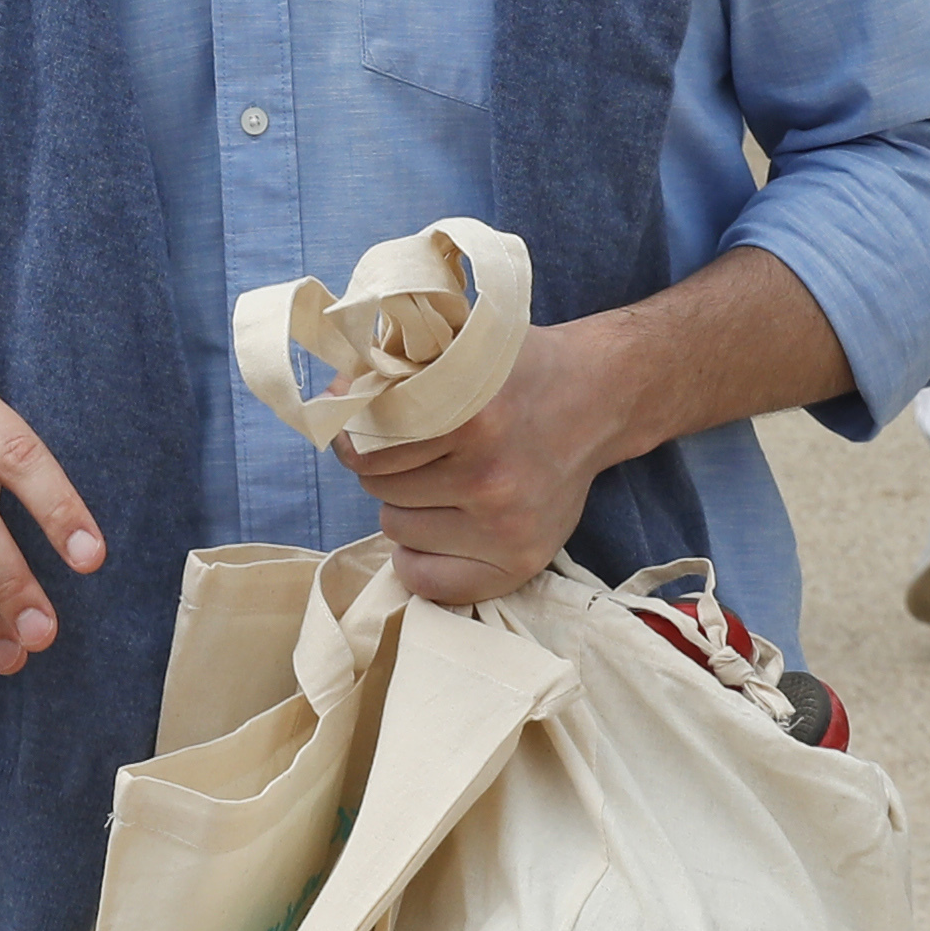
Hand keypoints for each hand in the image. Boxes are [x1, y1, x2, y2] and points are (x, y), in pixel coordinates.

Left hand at [340, 316, 629, 607]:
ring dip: (405, 504)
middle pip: (378, 487)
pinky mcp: (521, 562)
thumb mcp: (456, 349)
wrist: (597, 400)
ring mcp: (507, 527)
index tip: (365, 423)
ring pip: (397, 528)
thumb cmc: (514, 373)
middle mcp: (490, 478)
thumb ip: (392, 369)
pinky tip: (436, 526)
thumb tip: (332, 397)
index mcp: (471, 418)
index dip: (356, 433)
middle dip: (386, 466)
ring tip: (441, 480)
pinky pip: (427, 581)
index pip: (367, 448)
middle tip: (420, 448)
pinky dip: (417, 557)